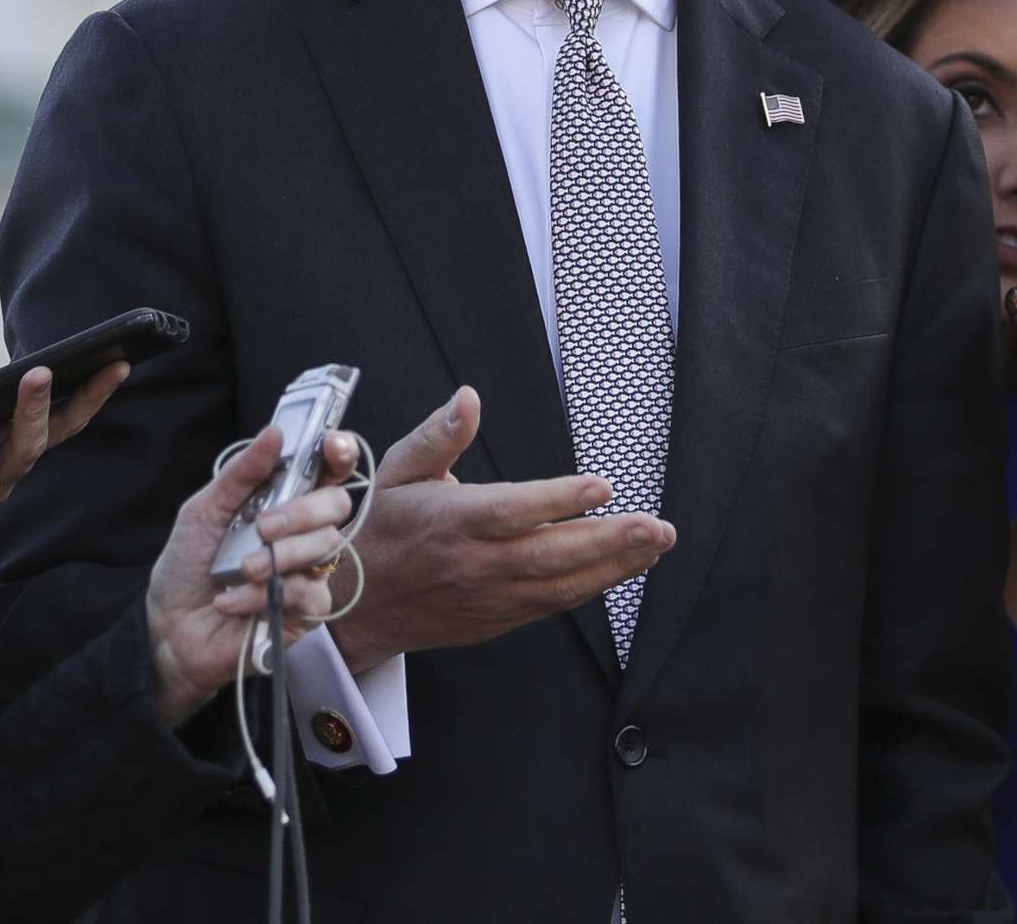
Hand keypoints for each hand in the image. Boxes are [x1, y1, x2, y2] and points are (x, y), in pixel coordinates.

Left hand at [144, 424, 359, 724]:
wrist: (170, 629)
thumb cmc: (186, 567)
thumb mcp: (203, 511)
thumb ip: (240, 474)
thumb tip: (274, 432)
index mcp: (283, 501)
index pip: (327, 471)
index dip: (339, 453)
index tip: (330, 446)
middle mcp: (302, 532)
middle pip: (337, 506)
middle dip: (302, 512)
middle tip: (263, 527)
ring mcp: (308, 570)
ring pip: (327, 547)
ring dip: (280, 556)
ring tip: (241, 569)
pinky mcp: (307, 611)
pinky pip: (309, 593)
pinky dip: (266, 594)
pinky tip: (233, 600)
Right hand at [327, 388, 676, 674]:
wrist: (359, 605)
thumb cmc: (383, 528)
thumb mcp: (396, 470)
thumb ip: (437, 436)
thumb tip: (467, 398)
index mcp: (450, 521)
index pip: (512, 511)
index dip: (559, 500)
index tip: (602, 486)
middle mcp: (475, 564)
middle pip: (552, 554)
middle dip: (611, 541)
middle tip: (657, 527)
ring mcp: (491, 597)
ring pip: (562, 585)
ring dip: (615, 566)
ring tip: (655, 545)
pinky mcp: (500, 619)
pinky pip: (554, 604)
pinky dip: (593, 586)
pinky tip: (624, 568)